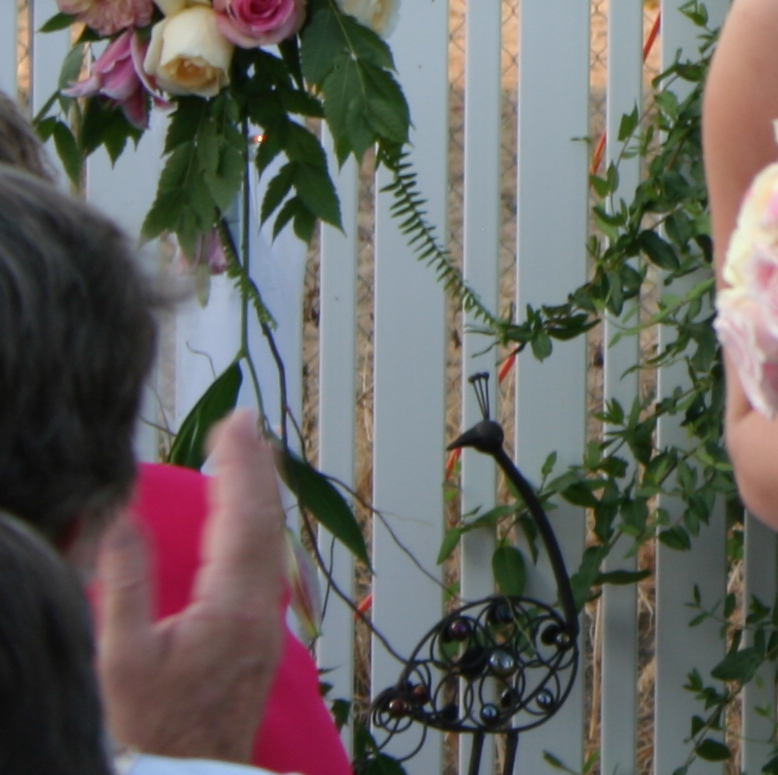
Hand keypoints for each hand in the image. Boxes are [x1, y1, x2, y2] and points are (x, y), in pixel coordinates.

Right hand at [93, 411, 286, 763]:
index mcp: (232, 604)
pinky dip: (257, 525)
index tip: (236, 420)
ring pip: (271, 541)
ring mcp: (266, 620)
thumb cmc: (156, 724)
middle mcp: (260, 606)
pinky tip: (245, 520)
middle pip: (266, 521)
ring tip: (248, 455)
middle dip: (256, 466)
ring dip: (260, 493)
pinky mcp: (260, 633)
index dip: (240, 463)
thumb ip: (126, 585)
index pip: (242, 516)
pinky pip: (266, 561)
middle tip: (245, 422)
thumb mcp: (124, 658)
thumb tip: (122, 519)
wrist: (192, 770)